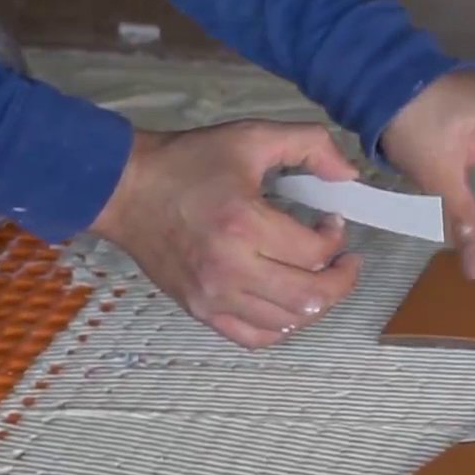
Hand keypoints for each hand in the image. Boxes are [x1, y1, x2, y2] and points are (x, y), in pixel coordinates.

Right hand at [91, 121, 362, 348]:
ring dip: (316, 303)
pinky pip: (254, 337)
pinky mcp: (200, 310)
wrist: (124, 189)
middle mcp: (230, 268)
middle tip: (343, 261)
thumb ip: (309, 144)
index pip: (315, 253)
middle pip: (310, 297)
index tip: (331, 223)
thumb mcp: (251, 137)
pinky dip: (281, 326)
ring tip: (319, 278)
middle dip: (340, 280)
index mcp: (244, 224)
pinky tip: (288, 302)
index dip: (336, 240)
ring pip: (288, 322)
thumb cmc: (187, 162)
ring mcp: (213, 296)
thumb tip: (349, 174)